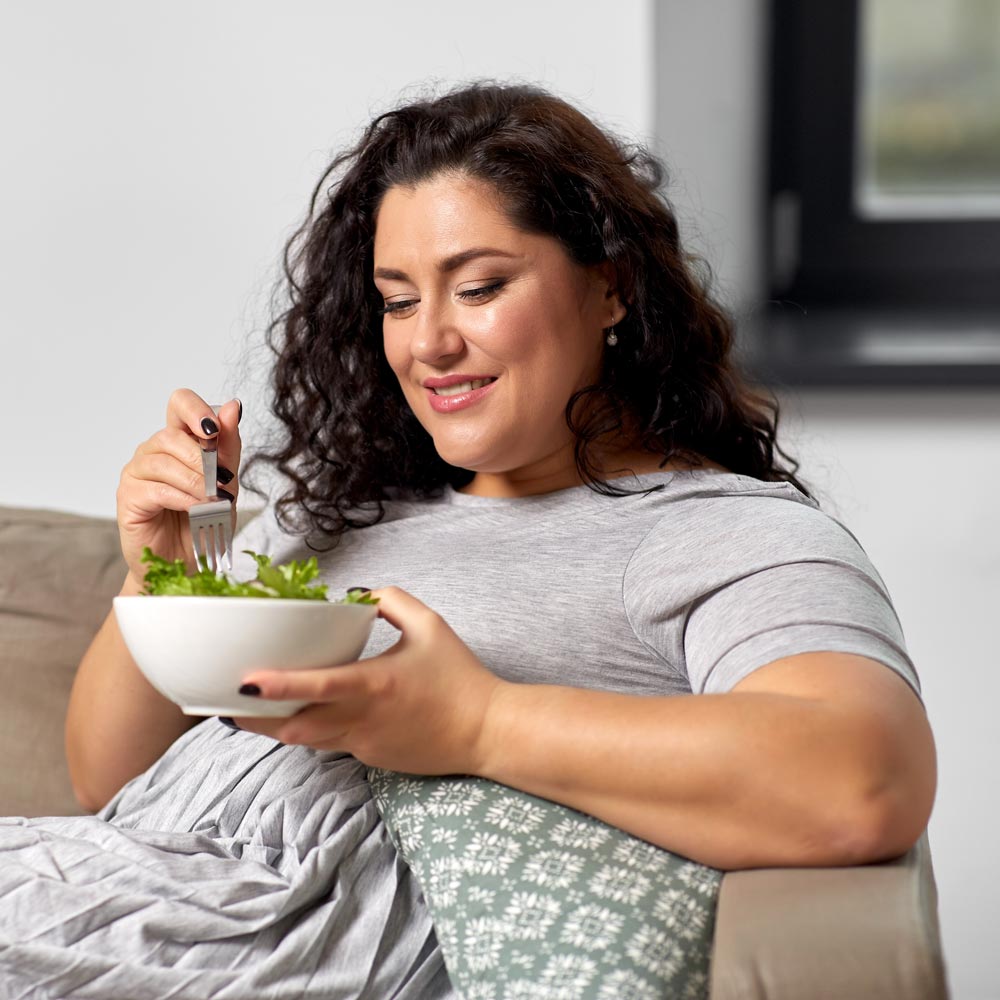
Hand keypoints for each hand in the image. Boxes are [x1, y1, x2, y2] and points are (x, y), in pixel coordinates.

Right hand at [116, 389, 241, 584]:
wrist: (186, 562)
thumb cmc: (204, 520)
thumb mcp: (226, 481)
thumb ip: (228, 445)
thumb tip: (234, 406)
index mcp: (177, 441)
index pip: (179, 403)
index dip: (196, 410)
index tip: (214, 430)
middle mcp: (152, 451)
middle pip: (171, 435)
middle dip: (202, 459)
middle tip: (221, 482)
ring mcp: (136, 472)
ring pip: (164, 462)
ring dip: (196, 482)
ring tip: (213, 500)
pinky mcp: (128, 497)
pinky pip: (157, 489)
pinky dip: (183, 498)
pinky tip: (197, 509)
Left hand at [233, 587, 506, 775]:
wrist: (486, 732)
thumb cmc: (460, 677)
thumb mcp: (431, 625)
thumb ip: (392, 600)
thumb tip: (356, 597)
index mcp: (376, 683)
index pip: (318, 687)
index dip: (277, 686)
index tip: (244, 680)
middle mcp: (363, 718)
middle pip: (293, 726)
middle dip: (254, 717)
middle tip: (223, 699)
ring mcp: (364, 744)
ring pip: (305, 739)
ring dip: (273, 727)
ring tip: (244, 709)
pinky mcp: (369, 758)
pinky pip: (329, 742)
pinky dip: (309, 729)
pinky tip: (299, 715)